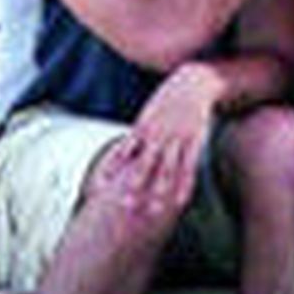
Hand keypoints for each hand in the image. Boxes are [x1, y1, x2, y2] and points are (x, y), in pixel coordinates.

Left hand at [98, 62, 220, 221]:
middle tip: (124, 205)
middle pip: (143, 165)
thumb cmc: (168, 99)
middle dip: (134, 185)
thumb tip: (125, 151)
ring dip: (159, 191)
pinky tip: (180, 202)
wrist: (193, 82)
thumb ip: (139, 132)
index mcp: (143, 127)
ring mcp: (176, 138)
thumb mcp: (149, 113)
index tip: (100, 184)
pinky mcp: (193, 141)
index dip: (112, 168)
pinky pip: (188, 167)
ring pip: (166, 169)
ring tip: (153, 212)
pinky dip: (184, 185)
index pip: (123, 151)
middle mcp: (158, 134)